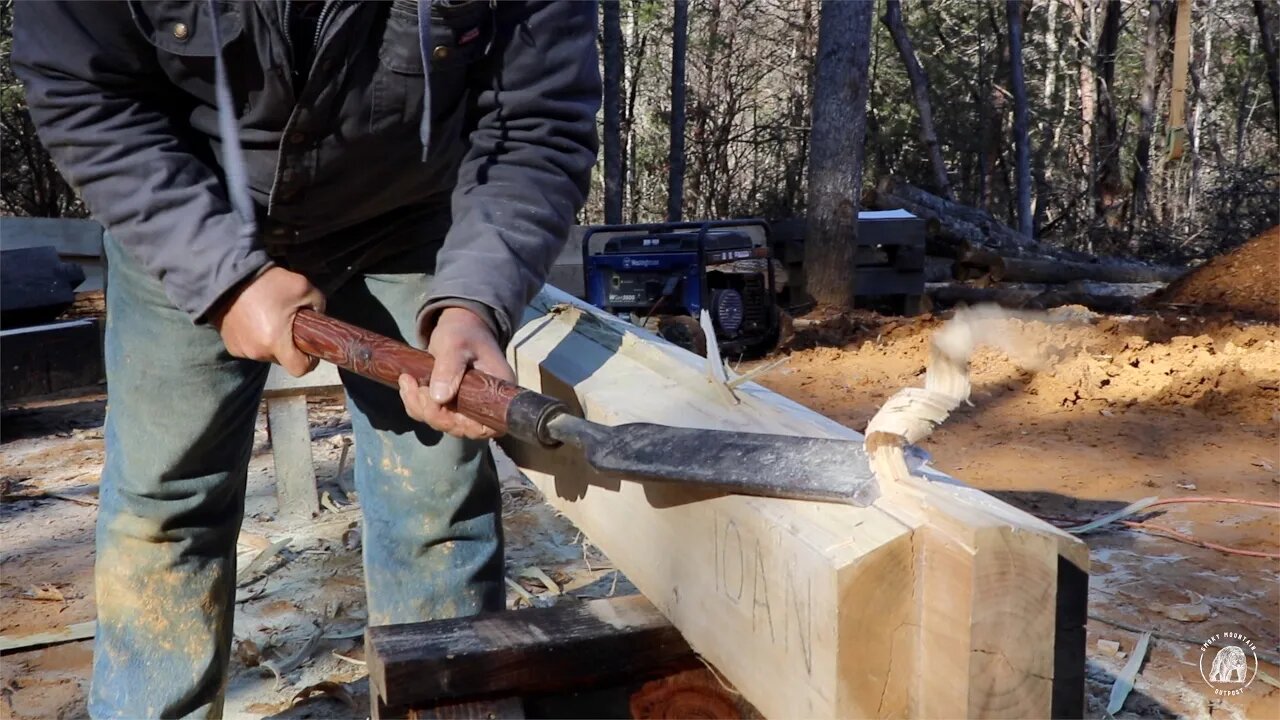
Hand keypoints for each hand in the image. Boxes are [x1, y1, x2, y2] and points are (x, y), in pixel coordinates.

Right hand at [210, 266, 324, 376]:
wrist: (227, 275)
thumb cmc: (266, 283)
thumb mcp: (303, 288)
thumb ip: (319, 306)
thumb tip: (319, 318)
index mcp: (276, 341)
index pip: (299, 369)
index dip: (309, 361)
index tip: (309, 348)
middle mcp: (257, 351)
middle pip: (282, 360)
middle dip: (289, 346)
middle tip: (288, 324)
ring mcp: (241, 350)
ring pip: (266, 354)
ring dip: (271, 342)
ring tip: (269, 318)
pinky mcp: (230, 345)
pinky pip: (250, 348)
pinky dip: (255, 338)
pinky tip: (254, 320)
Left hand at [398, 306, 513, 439]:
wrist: (458, 325)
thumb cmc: (462, 332)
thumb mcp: (455, 344)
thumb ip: (450, 368)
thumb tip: (440, 398)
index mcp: (497, 393)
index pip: (484, 425)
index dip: (458, 422)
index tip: (437, 402)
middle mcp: (486, 405)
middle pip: (459, 427)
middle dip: (431, 411)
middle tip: (413, 385)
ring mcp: (469, 406)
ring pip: (442, 423)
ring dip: (419, 407)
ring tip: (407, 381)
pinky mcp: (453, 404)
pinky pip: (432, 415)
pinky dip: (415, 405)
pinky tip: (407, 385)